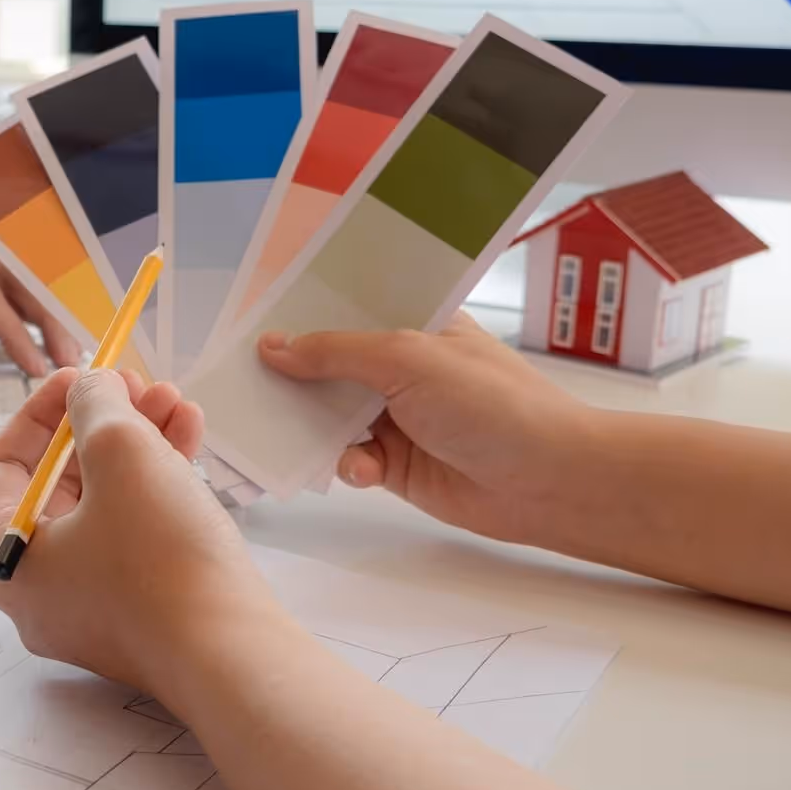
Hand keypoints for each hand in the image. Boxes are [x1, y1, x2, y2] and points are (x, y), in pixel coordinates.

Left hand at [0, 367, 271, 692]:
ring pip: (105, 505)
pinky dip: (158, 485)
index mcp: (8, 560)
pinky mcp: (142, 615)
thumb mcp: (121, 452)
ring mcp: (92, 608)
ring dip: (138, 444)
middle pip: (57, 483)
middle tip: (137, 385)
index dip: (38, 411)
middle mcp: (40, 592)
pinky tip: (191, 437)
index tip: (81, 376)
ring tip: (176, 402)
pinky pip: (136, 535)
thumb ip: (95, 403)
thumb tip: (91, 388)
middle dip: (100, 423)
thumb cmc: (161, 556)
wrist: (234, 655)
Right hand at [257, 313, 600, 542]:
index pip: (348, 308)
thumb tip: (272, 346)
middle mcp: (403, 366)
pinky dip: (347, 465)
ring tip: (279, 428)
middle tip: (243, 377)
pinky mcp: (396, 464)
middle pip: (330, 364)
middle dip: (293, 372)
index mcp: (414, 323)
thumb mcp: (407, 358)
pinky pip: (349, 459)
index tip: (252, 316)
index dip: (304, 312)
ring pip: (331, 415)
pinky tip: (361, 469)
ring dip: (310, 424)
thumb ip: (335, 352)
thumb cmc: (491, 402)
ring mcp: (398, 416)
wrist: (548, 480)